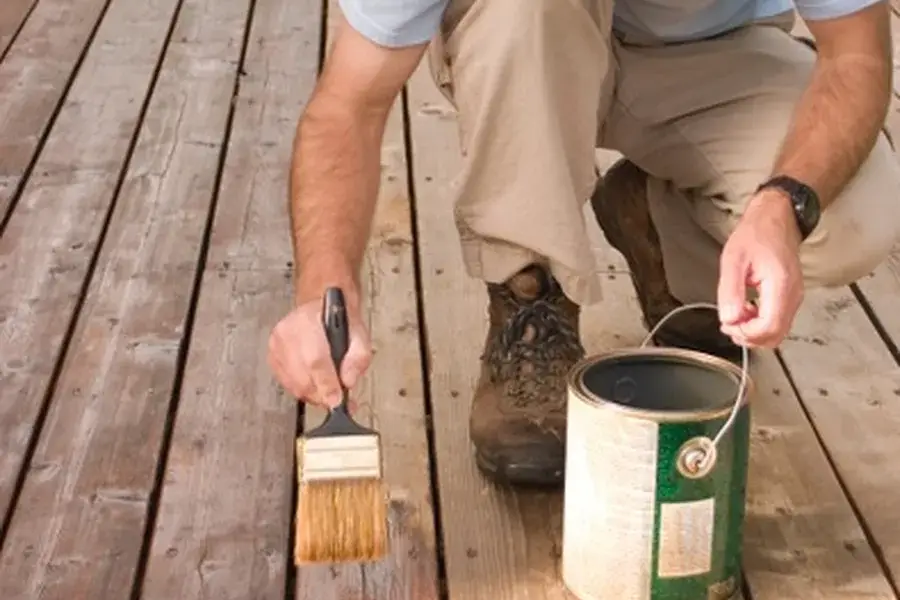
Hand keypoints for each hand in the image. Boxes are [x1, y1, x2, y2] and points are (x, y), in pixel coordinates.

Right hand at [268, 288, 371, 407]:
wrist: (318, 308)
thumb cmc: (337, 321)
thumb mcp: (359, 334)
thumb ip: (359, 358)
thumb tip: (348, 381)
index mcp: (310, 321)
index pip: (315, 360)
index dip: (326, 384)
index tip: (336, 400)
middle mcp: (288, 333)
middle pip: (303, 377)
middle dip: (322, 394)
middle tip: (337, 398)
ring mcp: (277, 346)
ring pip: (294, 385)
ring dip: (314, 395)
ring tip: (328, 390)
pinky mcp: (272, 358)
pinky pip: (287, 385)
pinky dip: (303, 390)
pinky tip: (315, 383)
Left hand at [717, 191, 803, 347]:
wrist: (776, 218)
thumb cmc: (756, 234)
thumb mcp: (733, 259)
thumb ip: (730, 291)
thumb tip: (729, 318)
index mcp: (781, 285)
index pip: (769, 327)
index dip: (746, 333)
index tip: (728, 324)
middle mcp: (793, 295)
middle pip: (775, 335)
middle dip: (749, 337)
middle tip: (728, 324)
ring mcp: (794, 297)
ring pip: (777, 332)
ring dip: (754, 332)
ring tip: (735, 317)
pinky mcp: (790, 297)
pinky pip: (778, 321)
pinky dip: (760, 324)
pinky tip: (746, 312)